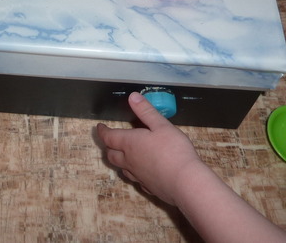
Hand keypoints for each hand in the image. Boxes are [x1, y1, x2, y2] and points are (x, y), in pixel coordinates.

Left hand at [96, 92, 203, 206]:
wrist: (185, 183)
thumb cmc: (174, 150)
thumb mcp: (162, 125)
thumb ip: (146, 111)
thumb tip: (132, 97)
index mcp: (130, 143)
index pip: (109, 137)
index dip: (102, 131)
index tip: (99, 127)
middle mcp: (130, 161)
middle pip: (111, 155)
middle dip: (108, 146)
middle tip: (110, 141)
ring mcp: (138, 176)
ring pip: (122, 169)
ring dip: (119, 161)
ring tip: (122, 156)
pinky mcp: (148, 188)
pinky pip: (136, 180)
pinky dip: (134, 174)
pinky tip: (141, 173)